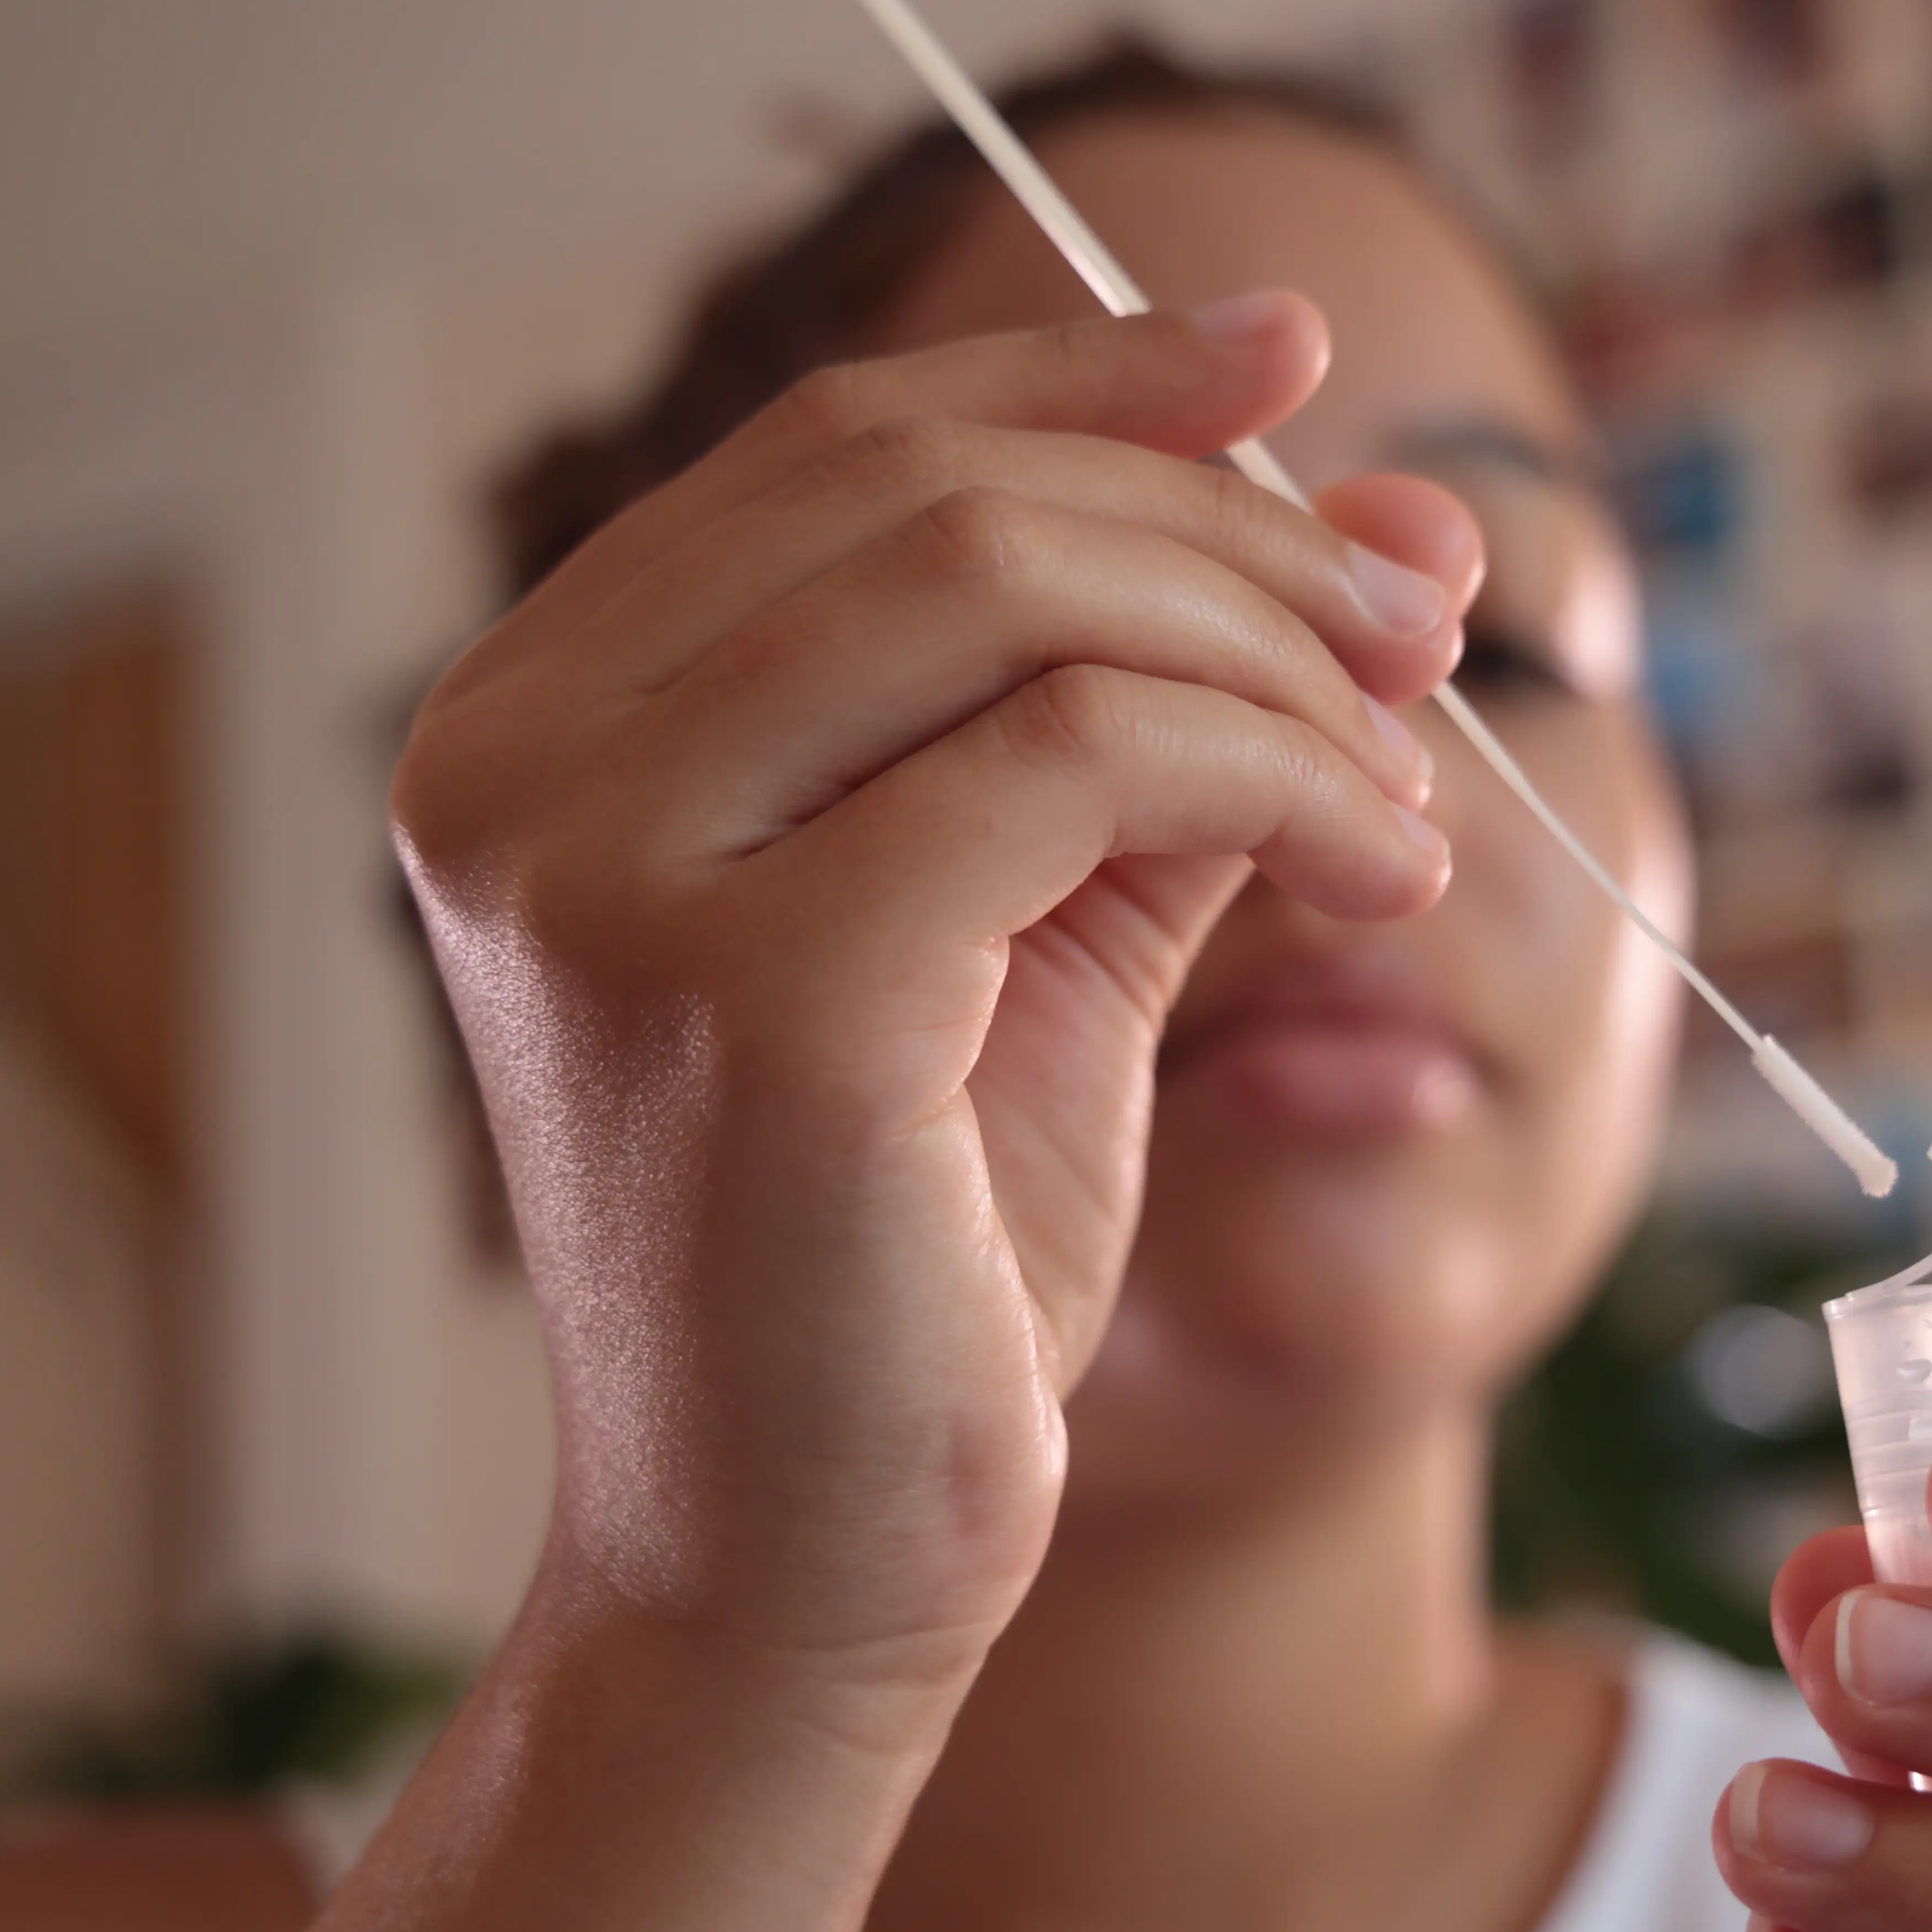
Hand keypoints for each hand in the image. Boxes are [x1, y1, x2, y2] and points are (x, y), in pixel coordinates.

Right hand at [393, 291, 1473, 1693]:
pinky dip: (1271, 773)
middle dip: (1222, 527)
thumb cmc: (905, 1262)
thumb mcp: (1043, 932)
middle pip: (932, 493)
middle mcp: (518, 766)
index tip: (1288, 357)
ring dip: (1266, 654)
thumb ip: (1174, 718)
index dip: (1086, 376)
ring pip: (1005, 592)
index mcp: (541, 722)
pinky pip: (1073, 758)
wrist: (802, 1574)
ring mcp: (602, 870)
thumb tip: (1404, 527)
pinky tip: (1381, 866)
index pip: (839, 451)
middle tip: (1413, 627)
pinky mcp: (748, 988)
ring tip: (1407, 776)